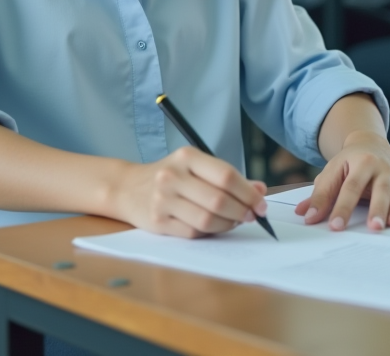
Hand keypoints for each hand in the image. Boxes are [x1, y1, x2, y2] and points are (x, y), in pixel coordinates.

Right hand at [112, 147, 268, 237]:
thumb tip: (260, 189)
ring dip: (228, 224)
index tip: (261, 204)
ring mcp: (163, 200)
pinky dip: (211, 232)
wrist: (128, 188)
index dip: (248, 193)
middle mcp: (172, 176)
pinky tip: (215, 226)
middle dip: (242, 211)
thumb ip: (228, 177)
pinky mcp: (158, 222)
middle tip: (252, 216)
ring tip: (235, 221)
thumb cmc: (171, 177)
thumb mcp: (196, 167)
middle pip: (219, 200)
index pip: (226, 176)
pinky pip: (193, 232)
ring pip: (207, 219)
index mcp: (187, 157)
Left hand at [295, 130, 389, 231]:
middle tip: (373, 227)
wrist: (370, 146)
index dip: (342, 207)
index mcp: (360, 162)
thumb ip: (320, 195)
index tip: (335, 226)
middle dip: (376, 209)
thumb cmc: (348, 164)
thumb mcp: (331, 173)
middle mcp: (381, 168)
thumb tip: (305, 216)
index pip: (350, 188)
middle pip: (379, 190)